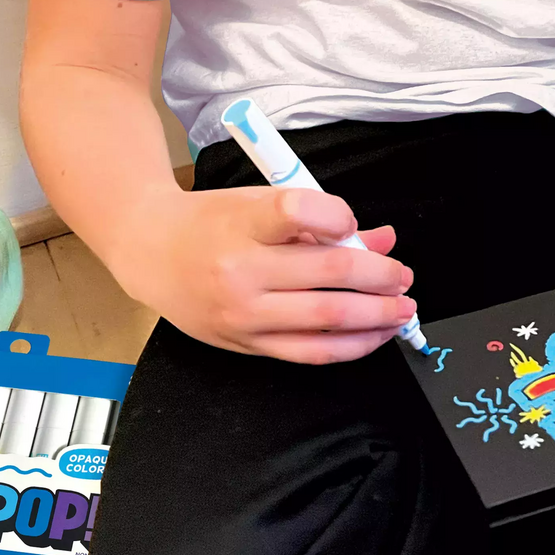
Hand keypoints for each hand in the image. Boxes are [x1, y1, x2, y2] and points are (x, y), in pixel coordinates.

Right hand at [115, 184, 416, 363]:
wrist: (150, 251)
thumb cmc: (211, 220)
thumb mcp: (260, 201)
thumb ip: (320, 218)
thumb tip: (380, 239)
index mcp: (243, 222)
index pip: (298, 211)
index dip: (338, 216)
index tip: (353, 222)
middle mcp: (241, 271)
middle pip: (329, 274)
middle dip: (381, 277)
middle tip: (404, 276)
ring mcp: (243, 314)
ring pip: (327, 322)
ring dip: (377, 316)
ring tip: (402, 309)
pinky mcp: (245, 345)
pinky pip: (310, 353)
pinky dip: (351, 346)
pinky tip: (373, 334)